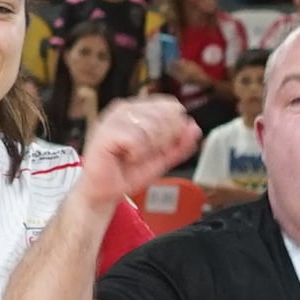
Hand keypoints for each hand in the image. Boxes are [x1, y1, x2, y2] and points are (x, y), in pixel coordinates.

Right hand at [75, 95, 196, 202]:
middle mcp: (126, 108)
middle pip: (165, 116)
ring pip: (152, 127)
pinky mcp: (105, 131)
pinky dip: (136, 154)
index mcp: (139, 109)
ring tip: (134, 156)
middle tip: (144, 153)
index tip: (158, 146)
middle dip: (162, 142)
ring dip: (148, 149)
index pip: (172, 107)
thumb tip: (195, 127)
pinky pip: (136, 139)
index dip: (173, 130)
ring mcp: (114, 118)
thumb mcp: (163, 158)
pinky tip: (126, 157)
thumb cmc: (129, 171)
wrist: (106, 191)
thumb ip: (181, 144)